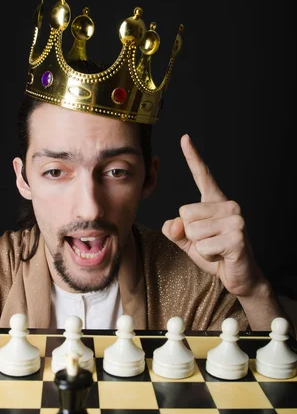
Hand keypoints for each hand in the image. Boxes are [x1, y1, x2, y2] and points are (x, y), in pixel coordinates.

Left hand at [162, 134, 266, 297]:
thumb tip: (174, 224)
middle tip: (209, 242)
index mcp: (215, 201)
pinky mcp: (237, 237)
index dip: (193, 157)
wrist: (239, 275)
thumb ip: (175, 230)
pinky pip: (203, 246)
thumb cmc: (214, 254)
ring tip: (216, 248)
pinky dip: (207, 255)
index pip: (202, 175)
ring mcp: (235, 219)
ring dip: (199, 246)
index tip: (184, 138)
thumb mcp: (188, 241)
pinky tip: (222, 255)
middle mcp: (228, 205)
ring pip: (192, 231)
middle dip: (190, 234)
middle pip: (185, 213)